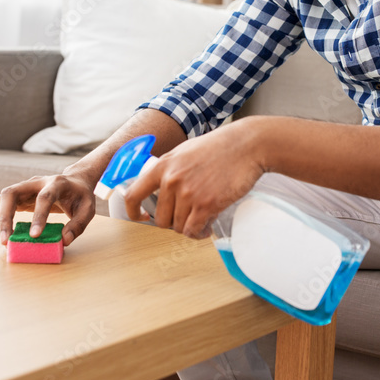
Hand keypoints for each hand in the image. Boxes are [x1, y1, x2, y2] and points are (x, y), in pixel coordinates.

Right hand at [0, 173, 96, 246]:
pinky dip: (0, 219)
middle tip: (6, 240)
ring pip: (2, 198)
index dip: (38, 216)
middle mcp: (36, 182)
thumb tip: (64, 241)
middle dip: (5, 217)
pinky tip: (7, 234)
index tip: (34, 236)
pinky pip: (2, 204)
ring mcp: (25, 187)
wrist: (75, 181)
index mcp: (57, 184)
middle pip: (11, 192)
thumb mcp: (88, 209)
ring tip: (5, 240)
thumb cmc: (80, 196)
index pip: (44, 197)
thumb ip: (78, 225)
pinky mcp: (19, 195)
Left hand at [125, 119, 265, 238]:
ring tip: (201, 220)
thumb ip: (169, 169)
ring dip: (189, 227)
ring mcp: (188, 193)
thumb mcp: (184, 151)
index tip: (141, 217)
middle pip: (160, 219)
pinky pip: (193, 230)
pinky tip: (206, 228)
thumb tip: (159, 190)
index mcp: (163, 166)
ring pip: (178, 227)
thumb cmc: (219, 147)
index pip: (133, 195)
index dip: (133, 211)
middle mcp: (171, 180)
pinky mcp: (206, 204)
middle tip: (187, 216)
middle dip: (173, 221)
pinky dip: (199, 233)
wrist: (246, 146)